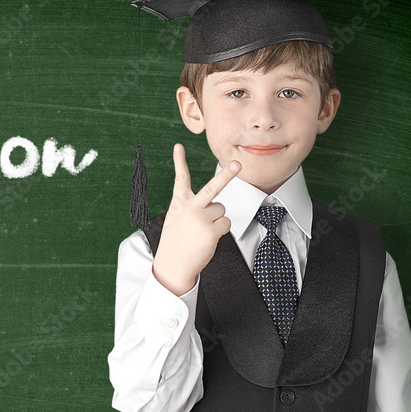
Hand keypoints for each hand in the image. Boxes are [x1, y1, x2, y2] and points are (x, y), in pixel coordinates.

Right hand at [152, 144, 239, 295]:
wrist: (172, 264)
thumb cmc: (176, 241)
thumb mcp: (176, 219)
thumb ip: (192, 208)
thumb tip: (217, 207)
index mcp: (180, 203)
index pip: (180, 179)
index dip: (179, 161)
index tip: (179, 146)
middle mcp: (191, 208)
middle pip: (212, 187)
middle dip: (227, 175)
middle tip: (238, 164)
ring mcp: (201, 219)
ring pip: (222, 210)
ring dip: (217, 220)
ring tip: (203, 231)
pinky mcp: (211, 231)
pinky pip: (226, 223)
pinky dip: (220, 231)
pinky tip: (207, 238)